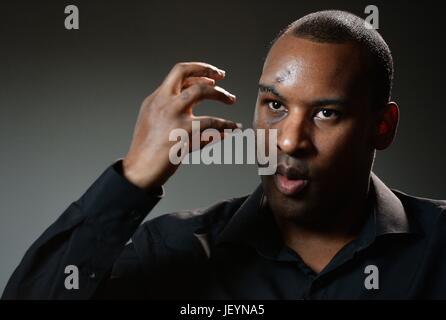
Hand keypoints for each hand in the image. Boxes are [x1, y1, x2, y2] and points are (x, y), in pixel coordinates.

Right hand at [122, 62, 238, 189]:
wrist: (139, 170)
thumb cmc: (148, 151)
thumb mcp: (155, 124)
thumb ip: (175, 114)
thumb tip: (199, 115)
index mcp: (155, 99)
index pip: (177, 75)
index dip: (196, 71)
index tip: (211, 77)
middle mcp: (162, 102)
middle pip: (185, 73)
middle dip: (206, 70)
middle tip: (222, 76)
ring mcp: (172, 114)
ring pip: (200, 91)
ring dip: (219, 93)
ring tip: (231, 99)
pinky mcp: (183, 131)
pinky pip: (211, 122)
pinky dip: (225, 124)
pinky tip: (233, 127)